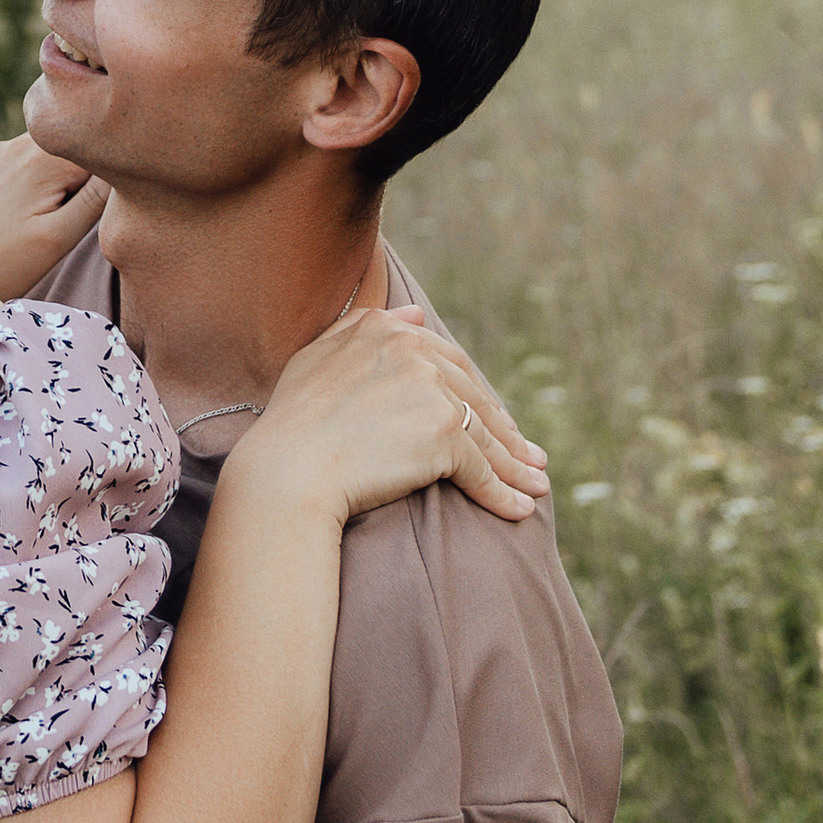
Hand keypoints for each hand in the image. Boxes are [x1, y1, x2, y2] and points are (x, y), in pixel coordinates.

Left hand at [0, 132, 103, 299]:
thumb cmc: (9, 263)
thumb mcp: (61, 236)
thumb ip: (96, 196)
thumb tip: (126, 162)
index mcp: (42, 157)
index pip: (97, 150)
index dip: (106, 178)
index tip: (91, 207)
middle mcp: (17, 143)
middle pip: (72, 147)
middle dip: (78, 176)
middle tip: (63, 217)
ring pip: (46, 153)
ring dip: (53, 177)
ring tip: (39, 218)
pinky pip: (18, 162)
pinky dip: (27, 180)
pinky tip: (18, 213)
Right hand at [241, 307, 547, 528]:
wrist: (287, 470)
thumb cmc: (292, 422)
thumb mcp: (317, 358)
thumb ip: (362, 328)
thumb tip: (417, 313)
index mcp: (384, 329)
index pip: (449, 362)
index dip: (475, 394)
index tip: (493, 419)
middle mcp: (413, 351)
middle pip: (474, 398)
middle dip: (506, 431)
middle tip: (529, 457)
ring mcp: (431, 392)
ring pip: (485, 435)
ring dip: (515, 465)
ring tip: (534, 486)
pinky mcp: (444, 436)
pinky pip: (481, 470)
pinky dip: (502, 493)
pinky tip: (516, 509)